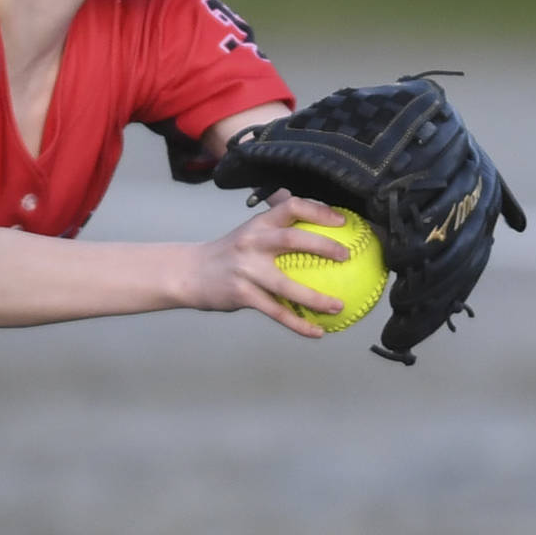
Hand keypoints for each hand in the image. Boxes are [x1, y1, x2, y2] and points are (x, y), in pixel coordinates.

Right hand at [185, 190, 348, 336]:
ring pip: (286, 286)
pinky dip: (298, 323)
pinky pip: (275, 312)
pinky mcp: (242, 295)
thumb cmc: (225, 253)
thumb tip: (300, 203)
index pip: (291, 206)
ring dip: (316, 298)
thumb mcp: (246, 231)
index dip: (319, 211)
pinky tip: (317, 331)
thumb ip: (272, 221)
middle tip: (347, 256)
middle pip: (293, 239)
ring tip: (339, 306)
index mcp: (258, 225)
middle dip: (324, 246)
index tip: (342, 221)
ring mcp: (246, 270)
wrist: (188, 274)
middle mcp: (252, 243)